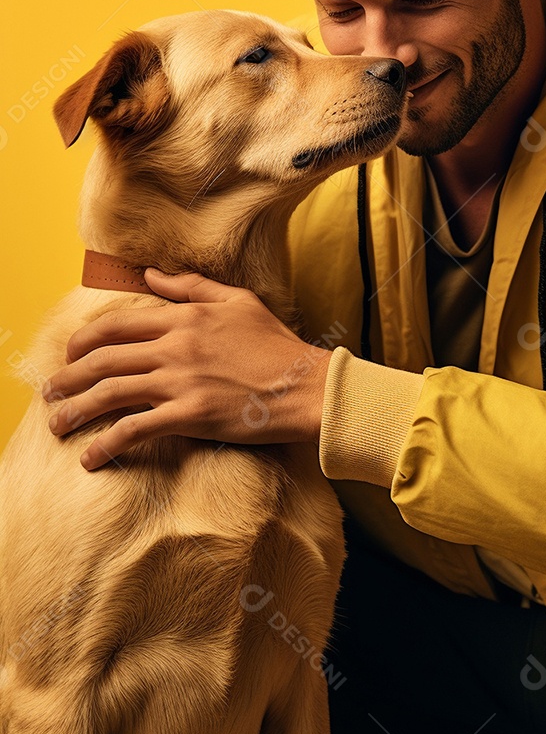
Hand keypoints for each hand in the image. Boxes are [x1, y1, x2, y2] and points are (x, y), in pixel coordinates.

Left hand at [42, 269, 332, 470]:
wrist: (306, 385)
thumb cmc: (277, 345)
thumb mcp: (238, 301)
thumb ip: (191, 287)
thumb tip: (151, 274)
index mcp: (184, 318)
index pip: (118, 324)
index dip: (84, 340)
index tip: (71, 355)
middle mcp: (175, 347)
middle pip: (103, 358)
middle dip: (68, 377)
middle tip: (51, 393)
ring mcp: (180, 381)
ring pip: (109, 393)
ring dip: (75, 410)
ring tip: (57, 424)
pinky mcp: (189, 416)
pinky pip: (134, 430)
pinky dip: (106, 445)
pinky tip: (91, 458)